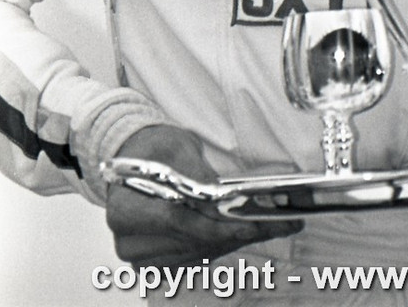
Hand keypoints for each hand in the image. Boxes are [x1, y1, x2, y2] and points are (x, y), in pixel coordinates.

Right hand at [106, 124, 302, 268]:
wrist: (134, 157)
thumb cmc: (152, 148)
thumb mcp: (175, 146)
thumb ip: (193, 172)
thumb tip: (218, 194)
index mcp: (126, 210)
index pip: (177, 222)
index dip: (216, 225)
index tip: (252, 223)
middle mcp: (131, 241)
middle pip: (195, 241)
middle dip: (240, 232)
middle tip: (282, 223)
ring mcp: (144, 256)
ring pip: (202, 252)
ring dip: (239, 239)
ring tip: (277, 225)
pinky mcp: (159, 261)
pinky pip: (199, 255)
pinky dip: (226, 243)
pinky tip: (250, 229)